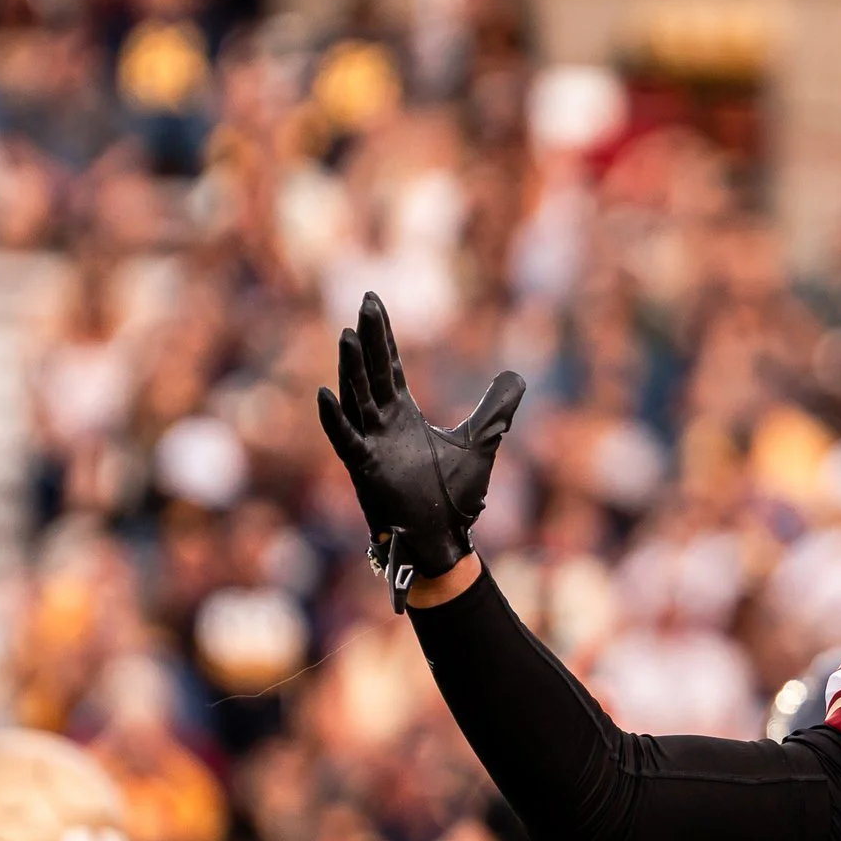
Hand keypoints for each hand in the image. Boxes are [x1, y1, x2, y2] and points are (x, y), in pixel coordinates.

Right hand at [315, 292, 524, 611]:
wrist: (442, 540)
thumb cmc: (452, 497)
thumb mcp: (480, 444)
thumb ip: (494, 410)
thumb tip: (516, 376)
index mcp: (402, 415)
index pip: (389, 365)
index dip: (382, 334)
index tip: (372, 300)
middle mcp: (381, 424)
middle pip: (372, 372)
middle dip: (369, 337)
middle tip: (365, 300)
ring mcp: (370, 446)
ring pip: (356, 400)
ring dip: (351, 369)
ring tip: (347, 336)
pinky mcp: (365, 471)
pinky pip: (346, 441)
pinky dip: (335, 420)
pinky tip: (325, 394)